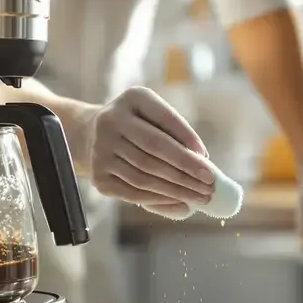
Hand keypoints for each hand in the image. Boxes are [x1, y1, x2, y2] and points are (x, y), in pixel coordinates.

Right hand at [78, 86, 214, 210]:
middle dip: (187, 168)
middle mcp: (111, 121)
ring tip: (201, 197)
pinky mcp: (98, 177)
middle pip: (155, 149)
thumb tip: (203, 163)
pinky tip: (181, 203)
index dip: (186, 137)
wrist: (92, 136)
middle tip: (210, 183)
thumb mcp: (155, 118)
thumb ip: (177, 135)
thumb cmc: (139, 128)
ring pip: (145, 175)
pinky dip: (161, 200)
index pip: (164, 118)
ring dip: (178, 189)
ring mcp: (101, 150)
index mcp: (133, 98)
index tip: (206, 157)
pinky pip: (134, 193)